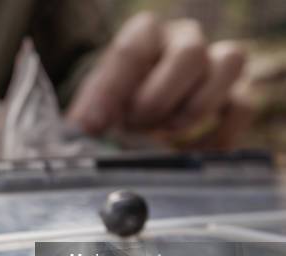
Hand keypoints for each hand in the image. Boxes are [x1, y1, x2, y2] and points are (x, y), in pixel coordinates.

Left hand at [67, 12, 245, 145]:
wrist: (137, 114)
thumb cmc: (115, 104)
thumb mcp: (95, 106)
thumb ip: (89, 115)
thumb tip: (82, 132)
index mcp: (144, 33)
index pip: (132, 50)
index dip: (112, 90)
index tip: (94, 124)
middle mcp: (184, 38)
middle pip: (190, 54)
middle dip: (158, 99)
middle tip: (134, 126)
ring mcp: (215, 62)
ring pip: (229, 65)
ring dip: (192, 110)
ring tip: (161, 134)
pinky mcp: (235, 93)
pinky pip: (243, 106)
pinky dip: (217, 134)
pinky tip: (187, 152)